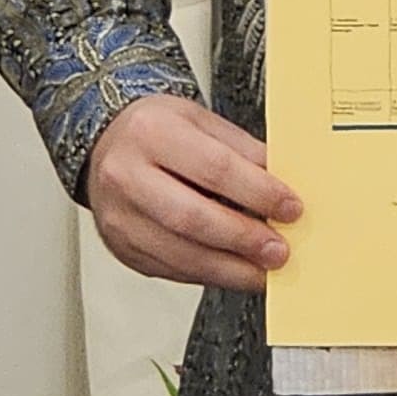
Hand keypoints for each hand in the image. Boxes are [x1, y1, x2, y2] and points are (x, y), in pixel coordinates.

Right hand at [86, 94, 299, 290]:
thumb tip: (284, 186)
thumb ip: (243, 152)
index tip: (290, 208)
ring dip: (231, 269)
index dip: (258, 192)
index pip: (214, 168)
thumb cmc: (156, 130)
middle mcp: (126, 176)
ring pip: (181, 254)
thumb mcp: (200, 121)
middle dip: (244, 239)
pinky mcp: (122, 249)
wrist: (105, 142)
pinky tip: (233, 270)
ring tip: (264, 270)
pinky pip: (172, 270)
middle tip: (279, 250)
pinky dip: (209, 274)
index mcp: (151, 132)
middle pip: (193, 217)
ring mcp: (119, 217)